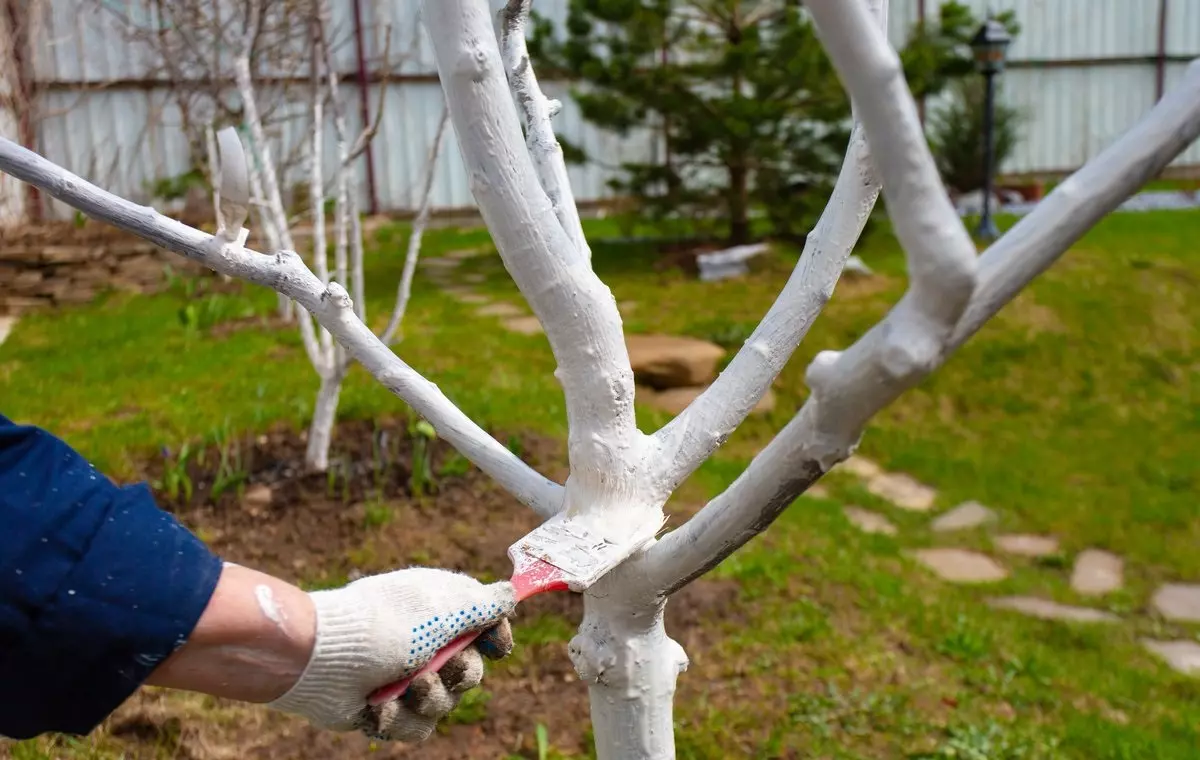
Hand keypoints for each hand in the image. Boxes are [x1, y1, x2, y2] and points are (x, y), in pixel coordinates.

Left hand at [268, 568, 515, 741]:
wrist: (320, 659)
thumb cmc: (383, 625)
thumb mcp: (441, 609)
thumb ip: (482, 604)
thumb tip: (511, 593)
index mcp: (440, 612)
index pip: (485, 627)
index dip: (495, 638)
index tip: (496, 644)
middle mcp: (426, 643)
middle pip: (472, 672)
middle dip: (462, 675)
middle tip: (443, 669)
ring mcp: (405, 677)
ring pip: (445, 704)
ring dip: (428, 698)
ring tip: (404, 689)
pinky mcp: (388, 707)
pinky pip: (415, 727)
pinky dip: (398, 718)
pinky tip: (377, 705)